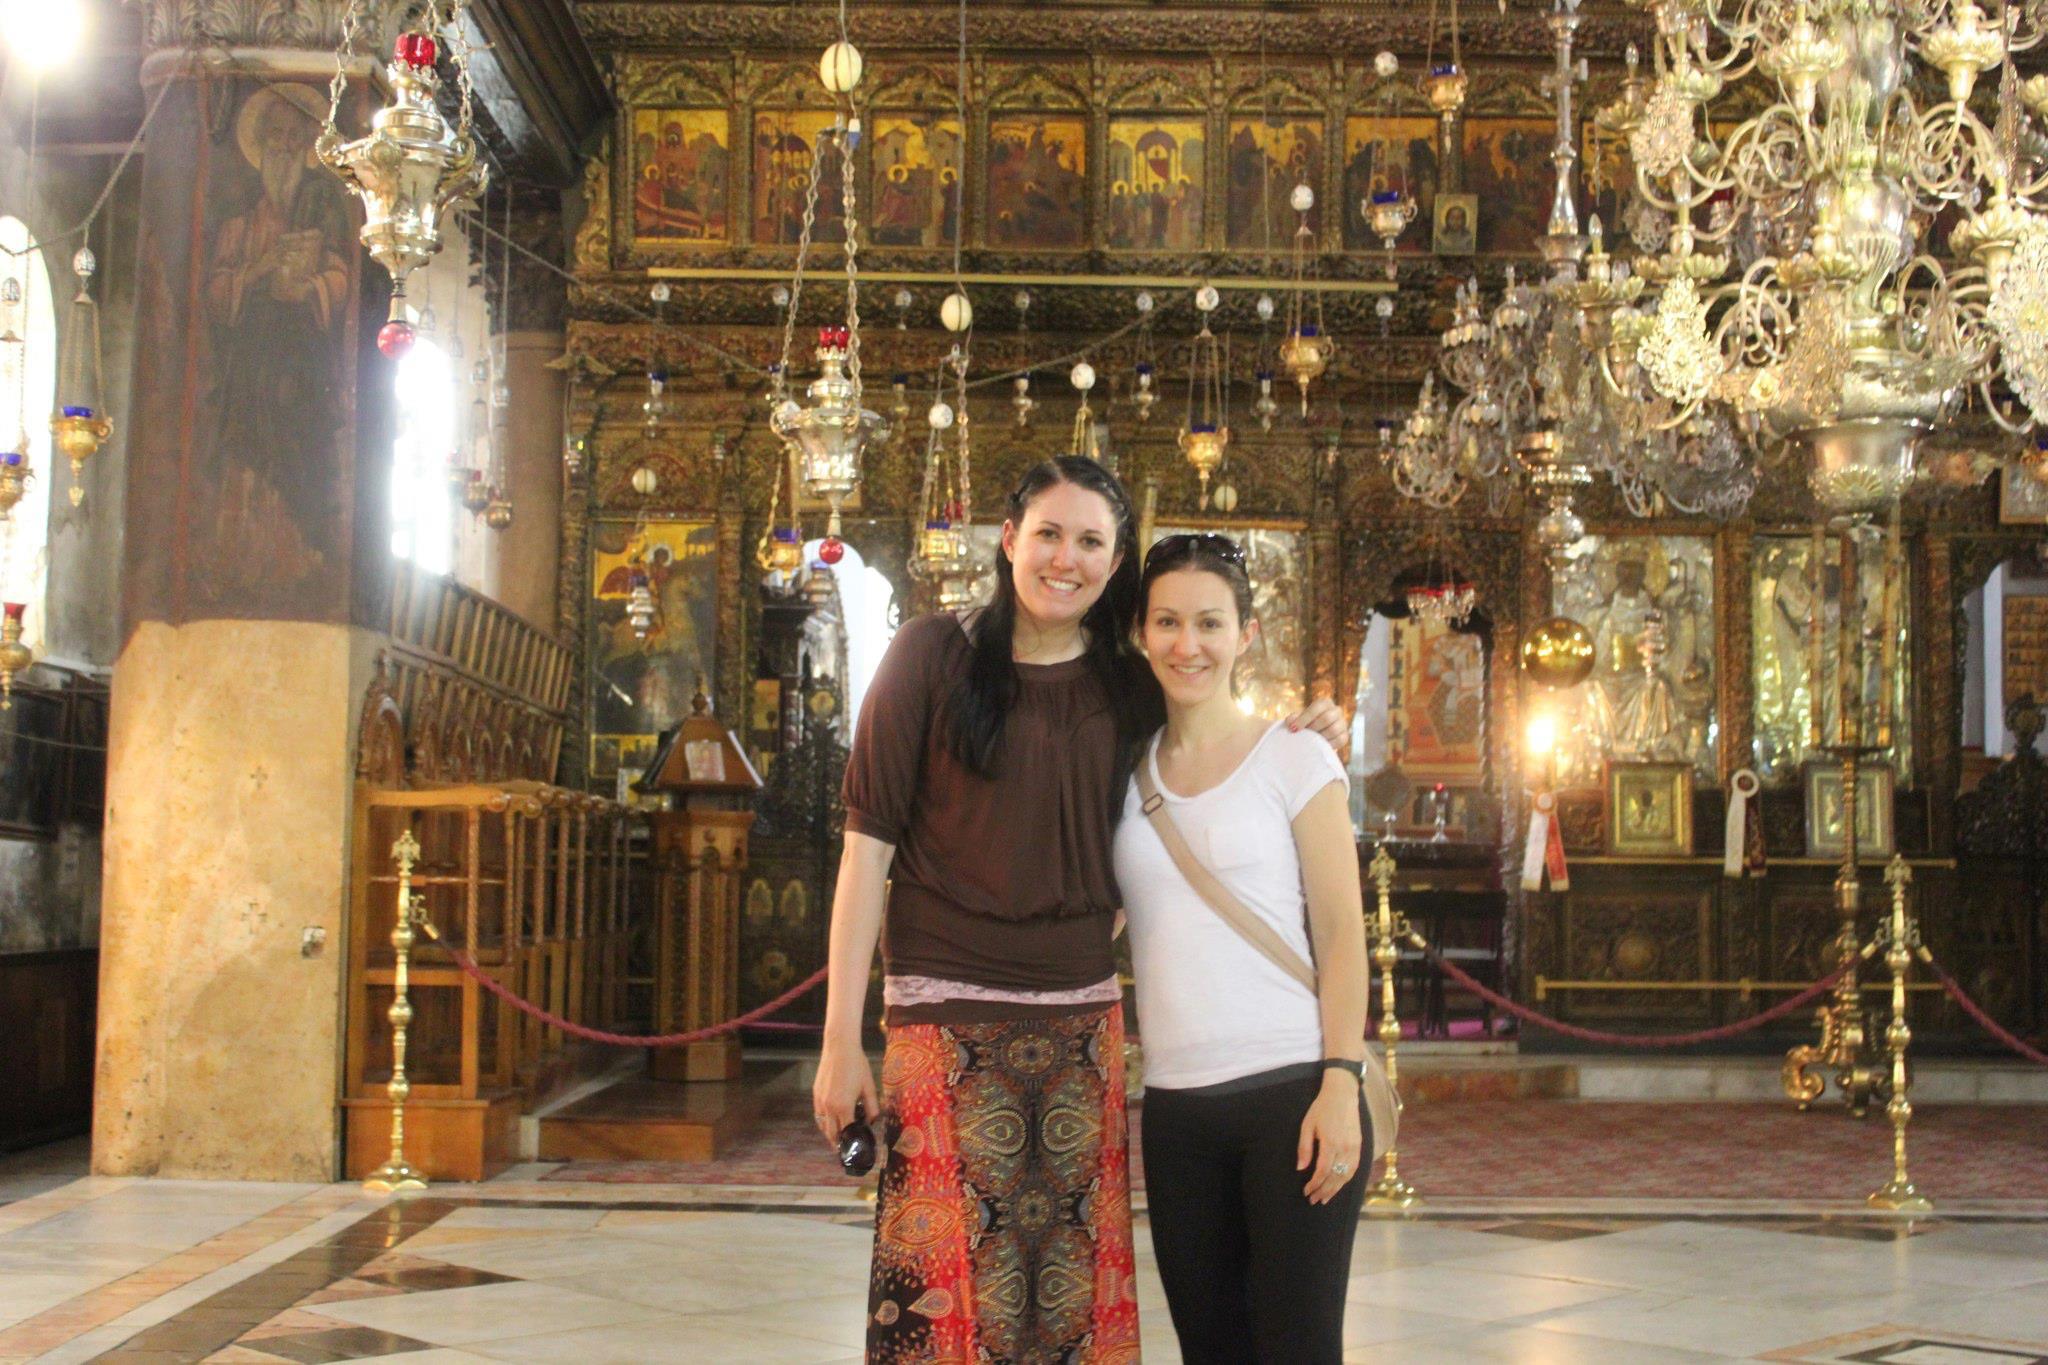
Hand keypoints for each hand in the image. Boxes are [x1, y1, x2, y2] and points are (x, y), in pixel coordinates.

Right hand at [812, 1034, 879, 1147]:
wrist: (840, 1047)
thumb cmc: (857, 1065)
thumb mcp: (869, 1087)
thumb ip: (872, 1107)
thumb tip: (871, 1122)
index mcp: (843, 1107)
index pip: (846, 1132)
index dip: (852, 1142)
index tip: (856, 1149)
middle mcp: (829, 1107)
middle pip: (831, 1133)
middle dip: (838, 1143)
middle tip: (845, 1149)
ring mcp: (820, 1100)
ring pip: (822, 1125)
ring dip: (829, 1133)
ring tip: (838, 1138)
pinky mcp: (816, 1093)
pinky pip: (818, 1114)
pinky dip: (824, 1121)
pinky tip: (831, 1120)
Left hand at [1287, 697, 1351, 763]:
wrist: (1316, 734)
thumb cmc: (1306, 724)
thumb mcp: (1298, 719)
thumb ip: (1293, 719)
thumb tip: (1290, 721)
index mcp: (1325, 703)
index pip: (1317, 707)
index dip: (1304, 718)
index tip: (1293, 728)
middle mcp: (1336, 710)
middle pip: (1326, 718)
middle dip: (1313, 728)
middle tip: (1303, 736)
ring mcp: (1343, 723)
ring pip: (1334, 729)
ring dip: (1320, 737)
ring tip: (1311, 741)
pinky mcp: (1345, 735)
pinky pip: (1339, 740)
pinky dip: (1328, 744)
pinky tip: (1320, 746)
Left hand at [1297, 1073, 1363, 1203]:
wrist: (1342, 1094)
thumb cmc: (1321, 1108)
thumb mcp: (1307, 1125)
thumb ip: (1304, 1148)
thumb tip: (1300, 1169)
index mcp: (1330, 1143)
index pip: (1323, 1171)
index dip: (1314, 1184)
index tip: (1306, 1191)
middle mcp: (1345, 1148)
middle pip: (1335, 1177)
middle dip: (1324, 1191)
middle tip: (1314, 1200)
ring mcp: (1355, 1148)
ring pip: (1346, 1176)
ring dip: (1336, 1189)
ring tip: (1325, 1198)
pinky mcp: (1360, 1146)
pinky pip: (1354, 1169)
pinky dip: (1346, 1180)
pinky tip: (1339, 1185)